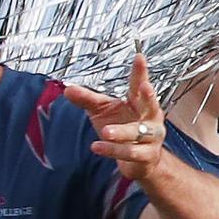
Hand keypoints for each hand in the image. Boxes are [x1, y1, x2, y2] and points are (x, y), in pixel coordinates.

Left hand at [63, 55, 166, 180]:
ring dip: (122, 132)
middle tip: (145, 86)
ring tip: (105, 132)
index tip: (139, 56)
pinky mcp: (147, 155)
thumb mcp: (102, 111)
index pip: (139, 85)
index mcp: (139, 102)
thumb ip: (87, 100)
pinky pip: (130, 152)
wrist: (140, 162)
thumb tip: (67, 89)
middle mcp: (150, 117)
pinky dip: (112, 150)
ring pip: (137, 133)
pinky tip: (96, 147)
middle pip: (151, 105)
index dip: (140, 72)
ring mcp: (152, 137)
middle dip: (149, 96)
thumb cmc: (122, 129)